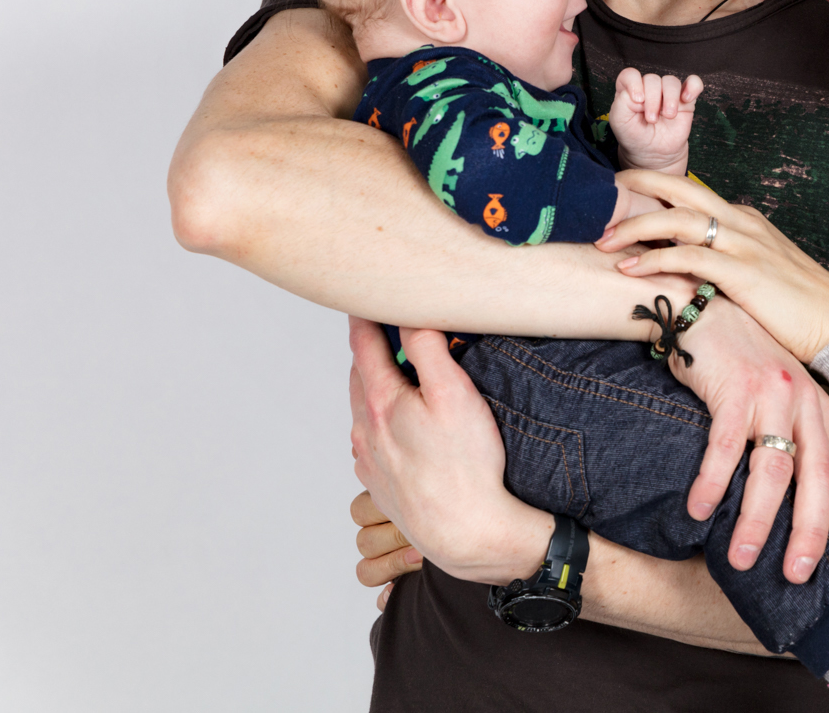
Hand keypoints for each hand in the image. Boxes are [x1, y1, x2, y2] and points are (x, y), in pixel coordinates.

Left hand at [347, 316, 551, 587]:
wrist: (466, 533)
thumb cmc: (467, 465)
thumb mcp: (455, 394)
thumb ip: (428, 349)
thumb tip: (410, 315)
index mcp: (380, 402)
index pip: (364, 343)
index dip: (366, 314)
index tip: (370, 295)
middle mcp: (365, 430)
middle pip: (361, 374)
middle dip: (373, 349)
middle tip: (393, 328)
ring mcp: (369, 459)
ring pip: (364, 410)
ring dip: (377, 387)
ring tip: (404, 376)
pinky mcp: (379, 484)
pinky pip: (372, 442)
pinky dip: (382, 422)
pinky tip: (406, 426)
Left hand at [599, 169, 828, 364]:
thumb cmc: (802, 308)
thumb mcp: (763, 275)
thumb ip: (730, 266)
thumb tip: (694, 276)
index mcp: (747, 221)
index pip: (694, 196)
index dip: (657, 194)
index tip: (625, 201)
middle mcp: (744, 224)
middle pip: (681, 191)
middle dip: (639, 185)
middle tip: (605, 191)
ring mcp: (745, 245)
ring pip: (678, 220)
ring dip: (635, 226)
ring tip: (604, 239)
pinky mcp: (743, 273)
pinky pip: (688, 257)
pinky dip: (653, 259)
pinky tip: (629, 267)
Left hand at [610, 69, 702, 173]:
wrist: (654, 155)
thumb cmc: (634, 136)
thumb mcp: (619, 121)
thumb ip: (622, 101)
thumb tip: (640, 92)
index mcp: (630, 90)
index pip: (630, 75)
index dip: (634, 83)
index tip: (637, 100)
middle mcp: (648, 89)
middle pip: (652, 79)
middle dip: (652, 99)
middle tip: (651, 119)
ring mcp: (667, 93)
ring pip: (671, 81)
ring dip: (670, 98)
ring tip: (668, 116)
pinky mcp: (685, 101)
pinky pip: (694, 83)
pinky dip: (693, 86)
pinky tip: (687, 98)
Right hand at [671, 296, 828, 579]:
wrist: (706, 308)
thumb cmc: (740, 363)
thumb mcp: (780, 399)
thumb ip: (793, 439)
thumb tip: (796, 507)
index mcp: (821, 409)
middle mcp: (806, 400)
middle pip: (819, 476)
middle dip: (811, 530)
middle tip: (796, 574)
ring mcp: (772, 392)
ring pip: (772, 467)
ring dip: (757, 519)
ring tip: (739, 559)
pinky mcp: (735, 385)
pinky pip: (725, 444)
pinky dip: (713, 482)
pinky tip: (699, 511)